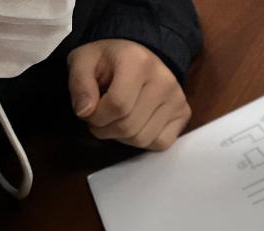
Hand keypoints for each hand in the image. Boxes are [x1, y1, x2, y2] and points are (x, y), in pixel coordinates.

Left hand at [67, 39, 191, 150]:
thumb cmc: (109, 60)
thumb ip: (79, 84)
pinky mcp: (184, 113)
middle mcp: (164, 80)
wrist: (141, 56)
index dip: (96, 117)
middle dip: (105, 130)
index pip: (117, 105)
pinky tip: (135, 126)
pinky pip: (161, 142)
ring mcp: (177, 99)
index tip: (87, 112)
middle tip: (98, 120)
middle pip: (130, 126)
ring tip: (115, 122)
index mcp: (137, 62)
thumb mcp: (83, 61)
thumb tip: (84, 112)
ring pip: (143, 139)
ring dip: (122, 138)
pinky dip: (143, 141)